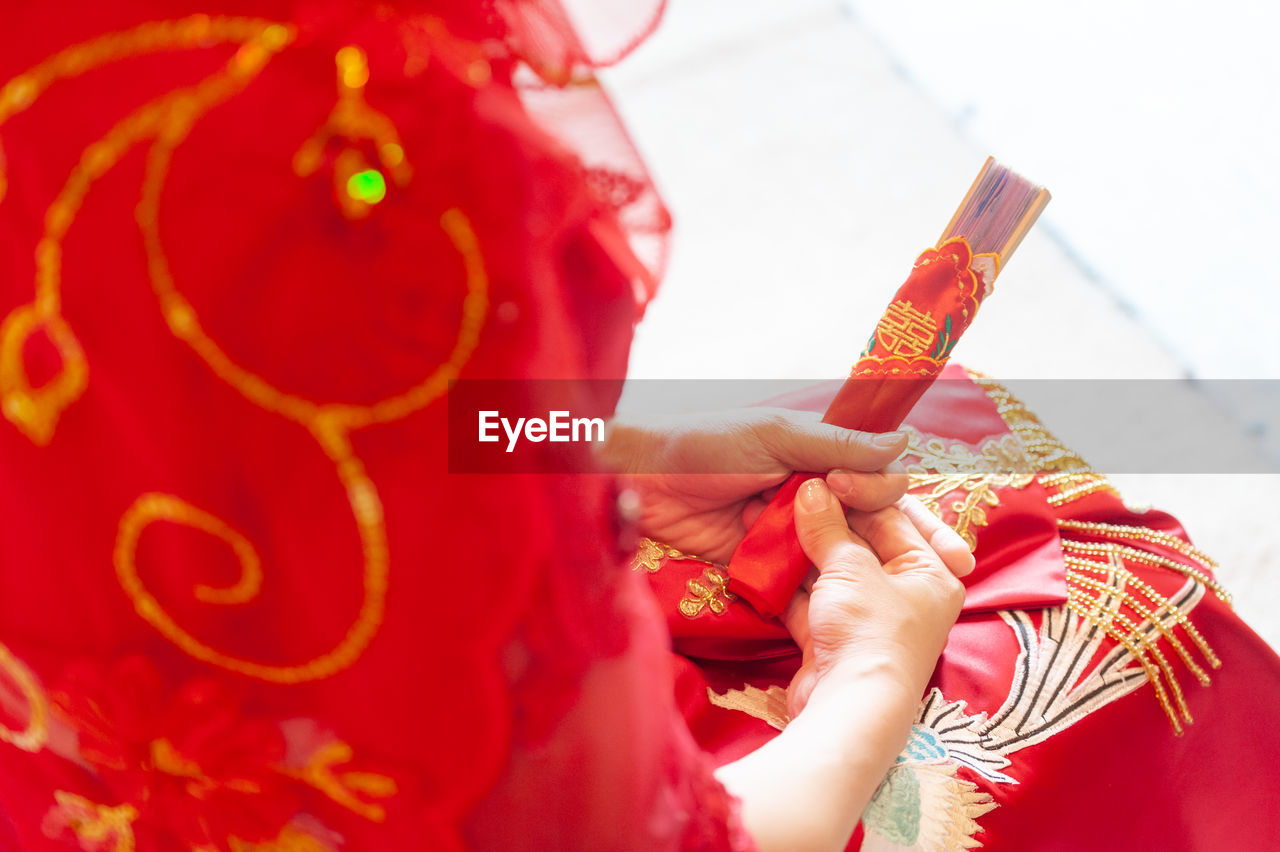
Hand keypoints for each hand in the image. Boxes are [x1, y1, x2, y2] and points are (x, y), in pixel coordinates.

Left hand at [600, 408, 909, 562]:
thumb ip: (836, 444)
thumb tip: (904, 443)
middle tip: (936, 561)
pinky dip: (818, 588)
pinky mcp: (762, 565)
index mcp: (816, 455)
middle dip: (898, 541)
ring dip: (860, 568)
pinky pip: (800, 579)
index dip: (890, 496)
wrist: (638, 484)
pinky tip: (845, 606)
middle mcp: (808, 494)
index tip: (883, 507)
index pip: (874, 478)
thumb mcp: (774, 436)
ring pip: (838, 553)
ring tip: (896, 592)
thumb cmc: (703, 445)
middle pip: (865, 521)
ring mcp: (786, 532)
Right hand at [783, 480, 973, 717]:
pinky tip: (761, 557)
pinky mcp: (835, 639)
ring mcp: (868, 618)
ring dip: (799, 547)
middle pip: (862, 542)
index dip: (859, 493)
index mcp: (931, 572)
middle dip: (823, 519)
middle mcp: (906, 594)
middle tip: (789, 492)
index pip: (897, 516)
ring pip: (832, 570)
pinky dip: (787, 582)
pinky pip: (811, 599)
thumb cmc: (869, 629)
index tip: (824, 475)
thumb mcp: (850, 567)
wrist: (848, 707)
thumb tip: (810, 488)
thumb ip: (827, 525)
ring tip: (764, 516)